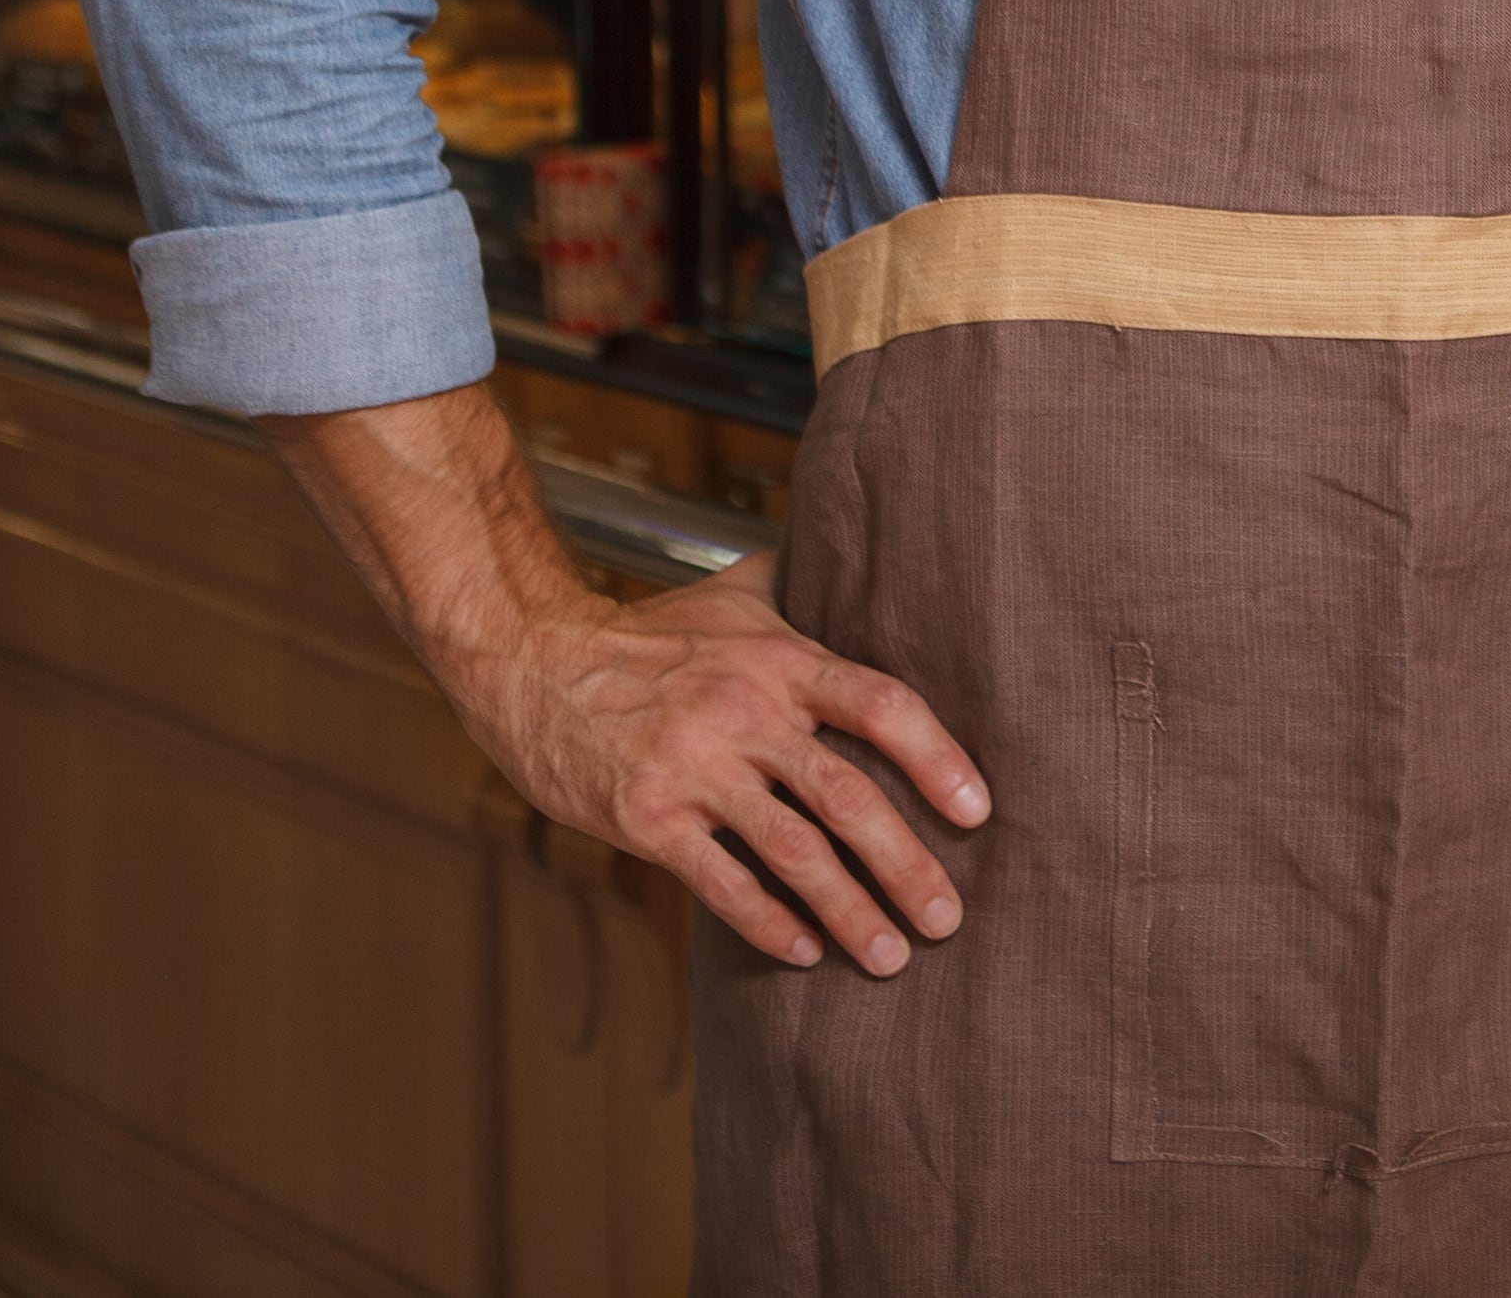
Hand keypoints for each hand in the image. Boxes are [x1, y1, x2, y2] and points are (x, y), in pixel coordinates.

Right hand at [459, 550, 990, 977]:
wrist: (532, 662)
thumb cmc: (651, 634)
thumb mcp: (737, 594)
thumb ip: (808, 587)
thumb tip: (875, 554)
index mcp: (783, 661)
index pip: (881, 706)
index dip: (938, 759)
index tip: (978, 811)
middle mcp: (747, 715)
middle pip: (849, 798)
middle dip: (907, 865)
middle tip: (949, 918)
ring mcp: (696, 770)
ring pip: (794, 853)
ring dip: (850, 911)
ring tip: (892, 956)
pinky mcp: (647, 819)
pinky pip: (721, 882)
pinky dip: (768, 924)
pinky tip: (806, 952)